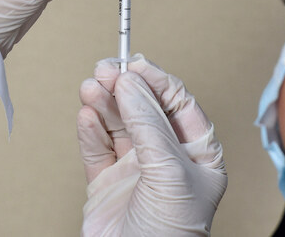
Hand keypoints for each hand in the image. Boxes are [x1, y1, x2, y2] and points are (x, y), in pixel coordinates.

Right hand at [77, 55, 226, 235]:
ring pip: (119, 125)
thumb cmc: (169, 233)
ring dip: (105, 103)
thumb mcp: (169, 171)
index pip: (178, 104)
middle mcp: (167, 158)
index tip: (134, 64)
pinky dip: (90, 130)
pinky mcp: (107, 184)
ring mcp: (136, 170)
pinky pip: (97, 148)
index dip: (156, 81)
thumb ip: (148, 123)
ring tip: (90, 86)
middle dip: (125, 87)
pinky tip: (86, 114)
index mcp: (198, 154)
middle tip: (105, 69)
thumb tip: (130, 81)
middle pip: (145, 109)